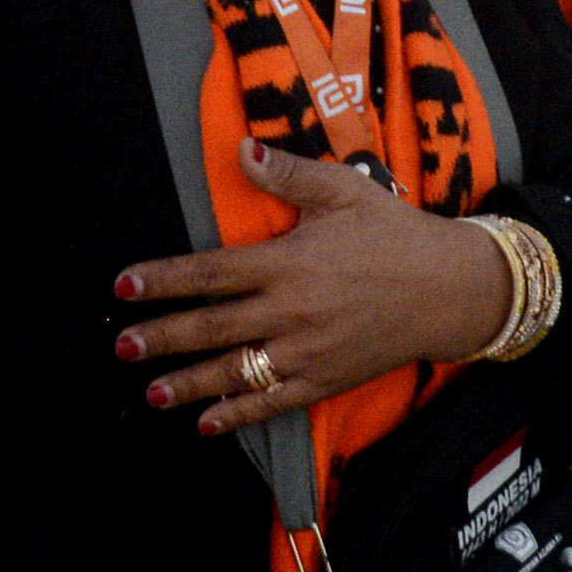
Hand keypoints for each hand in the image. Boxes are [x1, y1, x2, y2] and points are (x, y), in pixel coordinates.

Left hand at [113, 140, 513, 436]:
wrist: (449, 288)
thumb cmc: (394, 232)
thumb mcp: (343, 190)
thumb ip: (289, 173)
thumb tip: (242, 149)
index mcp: (289, 262)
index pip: (211, 273)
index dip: (164, 280)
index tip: (124, 286)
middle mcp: (291, 311)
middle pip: (213, 328)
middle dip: (163, 338)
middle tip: (121, 346)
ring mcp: (308, 351)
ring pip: (237, 372)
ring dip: (189, 384)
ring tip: (150, 393)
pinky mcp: (326, 380)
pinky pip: (274, 402)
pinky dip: (239, 415)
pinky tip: (207, 422)